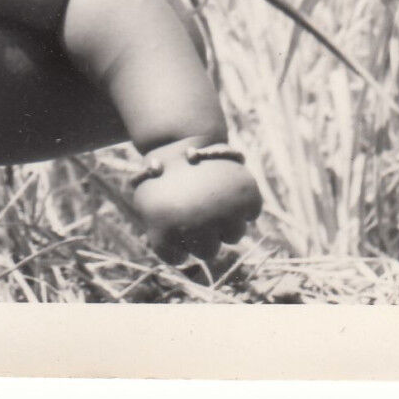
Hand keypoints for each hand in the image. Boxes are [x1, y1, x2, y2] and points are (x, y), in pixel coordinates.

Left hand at [131, 140, 263, 262]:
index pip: (178, 258)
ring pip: (234, 236)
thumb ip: (163, 234)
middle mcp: (196, 224)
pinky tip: (226, 188)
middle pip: (209, 252)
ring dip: (224, 220)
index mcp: (166, 228)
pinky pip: (250, 215)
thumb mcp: (147, 204)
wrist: (180, 140)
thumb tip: (187, 259)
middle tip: (194, 211)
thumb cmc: (163, 178)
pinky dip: (241, 204)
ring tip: (210, 195)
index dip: (175, 246)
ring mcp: (223, 211)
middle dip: (202, 236)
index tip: (172, 227)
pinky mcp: (247, 197)